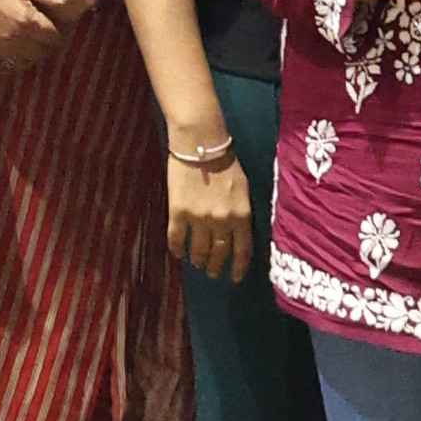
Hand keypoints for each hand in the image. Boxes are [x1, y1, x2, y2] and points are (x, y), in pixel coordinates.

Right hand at [166, 137, 255, 282]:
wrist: (200, 143)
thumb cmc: (225, 162)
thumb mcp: (243, 189)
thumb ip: (242, 212)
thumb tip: (239, 233)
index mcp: (241, 215)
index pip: (242, 250)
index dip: (239, 267)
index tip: (235, 277)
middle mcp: (222, 221)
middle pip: (219, 253)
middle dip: (216, 266)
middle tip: (213, 273)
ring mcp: (199, 219)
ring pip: (198, 250)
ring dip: (198, 260)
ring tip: (197, 263)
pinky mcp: (178, 213)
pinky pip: (176, 239)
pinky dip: (177, 249)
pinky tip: (178, 253)